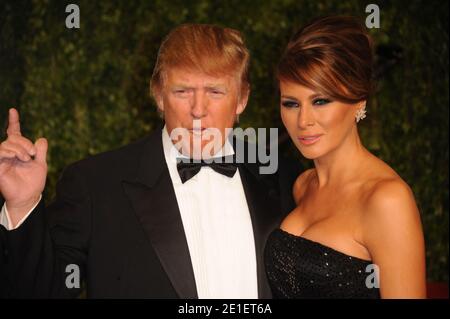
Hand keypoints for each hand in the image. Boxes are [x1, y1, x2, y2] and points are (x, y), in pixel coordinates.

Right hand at [0, 108, 47, 226]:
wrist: (29, 196)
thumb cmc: (33, 182)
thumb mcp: (41, 164)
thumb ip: (41, 151)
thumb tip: (41, 139)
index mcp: (19, 151)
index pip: (13, 133)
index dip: (13, 122)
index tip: (13, 110)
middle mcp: (9, 154)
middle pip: (13, 139)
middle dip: (24, 143)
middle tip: (33, 154)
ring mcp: (2, 160)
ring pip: (6, 144)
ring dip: (19, 148)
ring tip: (27, 158)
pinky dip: (9, 152)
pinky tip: (17, 157)